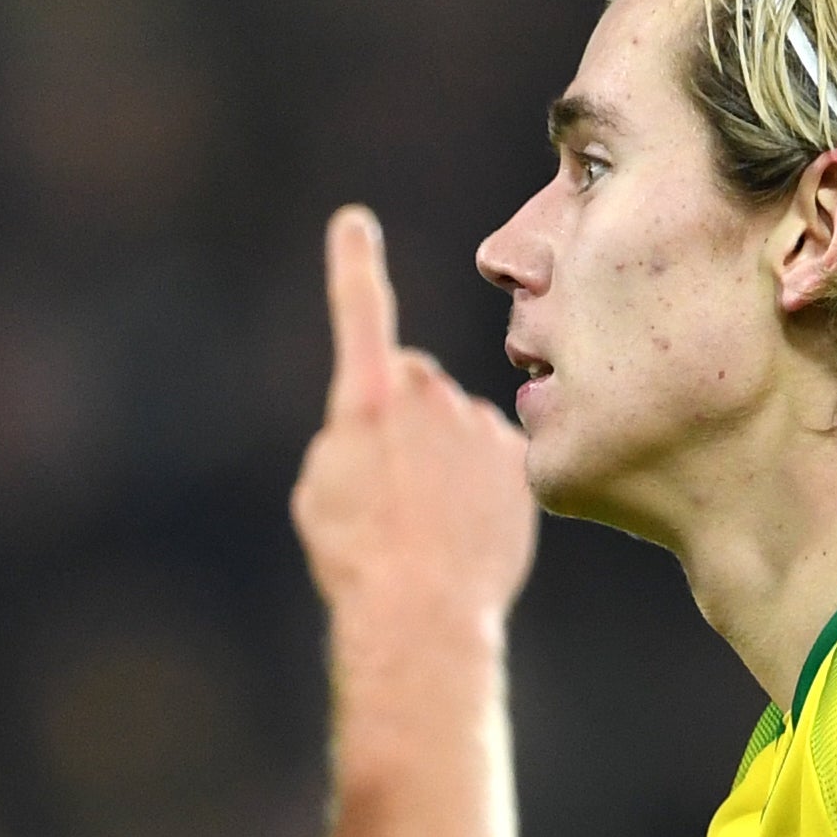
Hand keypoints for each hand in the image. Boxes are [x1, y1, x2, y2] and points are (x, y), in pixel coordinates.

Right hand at [289, 205, 536, 698]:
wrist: (421, 612)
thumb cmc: (354, 556)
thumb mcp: (321, 489)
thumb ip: (350, 436)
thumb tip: (384, 428)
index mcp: (367, 397)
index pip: (360, 313)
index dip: (354, 267)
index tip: (353, 224)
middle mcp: (428, 394)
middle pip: (413, 386)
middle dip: (404, 422)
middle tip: (391, 490)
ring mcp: (479, 422)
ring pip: (454, 424)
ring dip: (442, 458)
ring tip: (428, 521)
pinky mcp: (515, 456)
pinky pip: (489, 455)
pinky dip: (478, 484)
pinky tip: (463, 530)